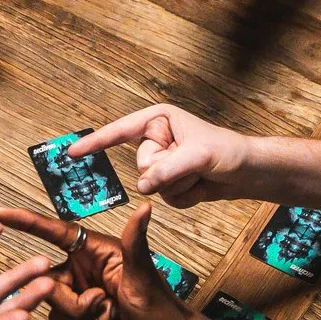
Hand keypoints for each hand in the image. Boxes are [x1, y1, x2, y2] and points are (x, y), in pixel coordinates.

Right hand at [0, 202, 230, 319]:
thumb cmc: (162, 304)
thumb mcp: (144, 274)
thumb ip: (136, 242)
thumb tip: (145, 207)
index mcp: (93, 252)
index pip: (52, 234)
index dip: (24, 223)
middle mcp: (83, 272)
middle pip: (50, 288)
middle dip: (77, 306)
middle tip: (108, 305)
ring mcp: (82, 297)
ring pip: (60, 316)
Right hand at [70, 103, 252, 207]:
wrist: (248, 171)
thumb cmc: (228, 152)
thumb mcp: (197, 156)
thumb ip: (166, 170)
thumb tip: (142, 186)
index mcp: (159, 121)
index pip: (121, 131)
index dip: (96, 142)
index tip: (71, 152)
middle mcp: (157, 140)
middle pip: (141, 166)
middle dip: (167, 172)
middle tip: (193, 165)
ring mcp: (163, 163)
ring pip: (152, 187)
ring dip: (178, 186)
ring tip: (199, 175)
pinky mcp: (170, 182)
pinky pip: (164, 199)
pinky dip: (184, 197)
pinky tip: (199, 187)